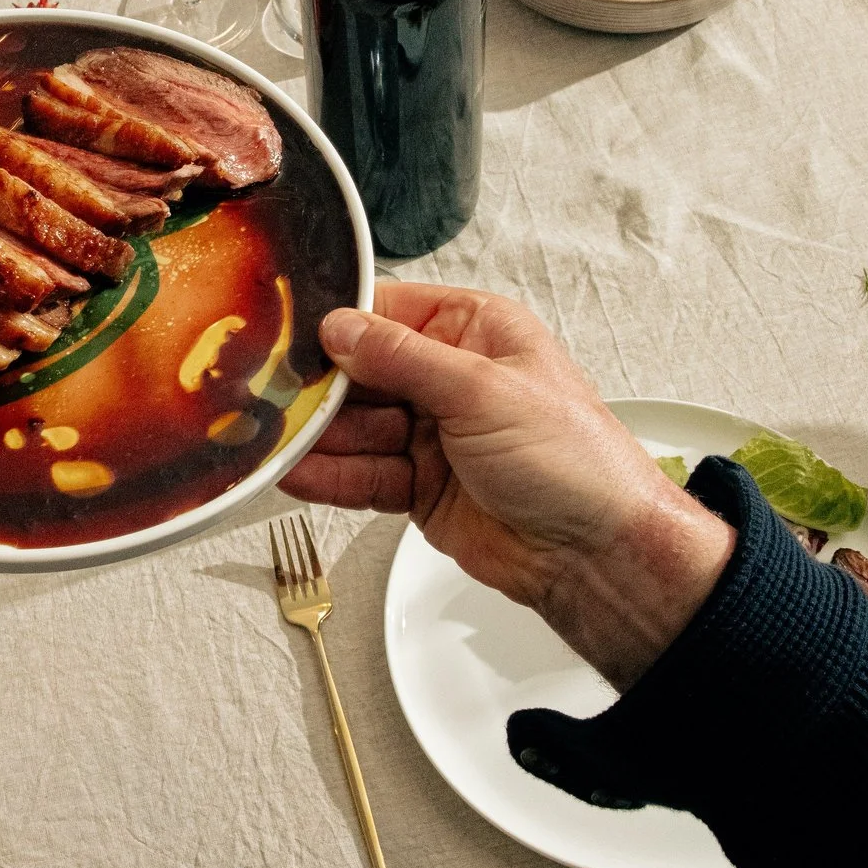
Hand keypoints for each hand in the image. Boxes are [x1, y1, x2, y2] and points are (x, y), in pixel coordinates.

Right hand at [280, 283, 731, 688]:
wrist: (596, 555)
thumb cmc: (577, 462)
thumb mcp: (484, 391)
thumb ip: (404, 358)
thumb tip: (341, 328)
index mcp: (476, 332)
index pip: (388, 313)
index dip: (340, 326)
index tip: (290, 337)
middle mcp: (451, 378)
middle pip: (361, 372)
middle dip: (320, 388)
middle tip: (271, 396)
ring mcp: (433, 434)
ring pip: (356, 427)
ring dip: (318, 436)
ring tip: (274, 440)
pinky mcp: (420, 486)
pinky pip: (362, 474)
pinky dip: (330, 475)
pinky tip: (298, 473)